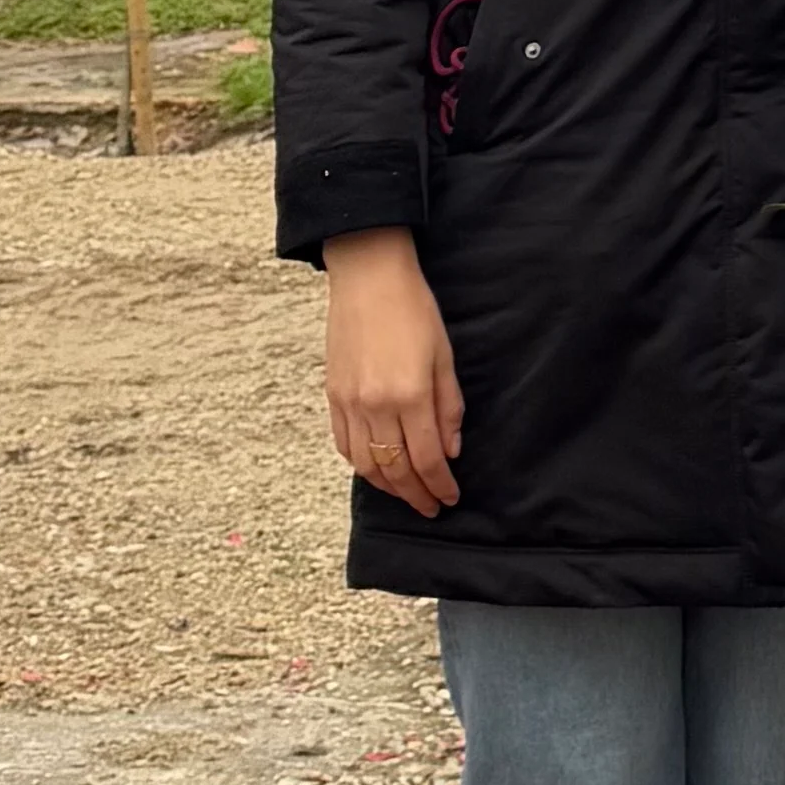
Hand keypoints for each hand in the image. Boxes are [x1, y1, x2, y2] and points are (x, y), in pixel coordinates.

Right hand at [322, 231, 463, 515]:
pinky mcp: (332, 396)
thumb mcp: (444, 356)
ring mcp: (350, 403)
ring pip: (366, 465)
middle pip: (396, 470)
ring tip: (406, 493)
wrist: (368, 277)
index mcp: (410, 395)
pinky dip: (361, 464)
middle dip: (416, 495)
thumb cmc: (413, 309)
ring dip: (388, 487)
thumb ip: (449, 407)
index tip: (450, 498)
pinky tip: (376, 468)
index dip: (440, 485)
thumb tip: (452, 451)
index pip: (427, 459)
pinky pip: (344, 445)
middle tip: (431, 507)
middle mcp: (376, 406)